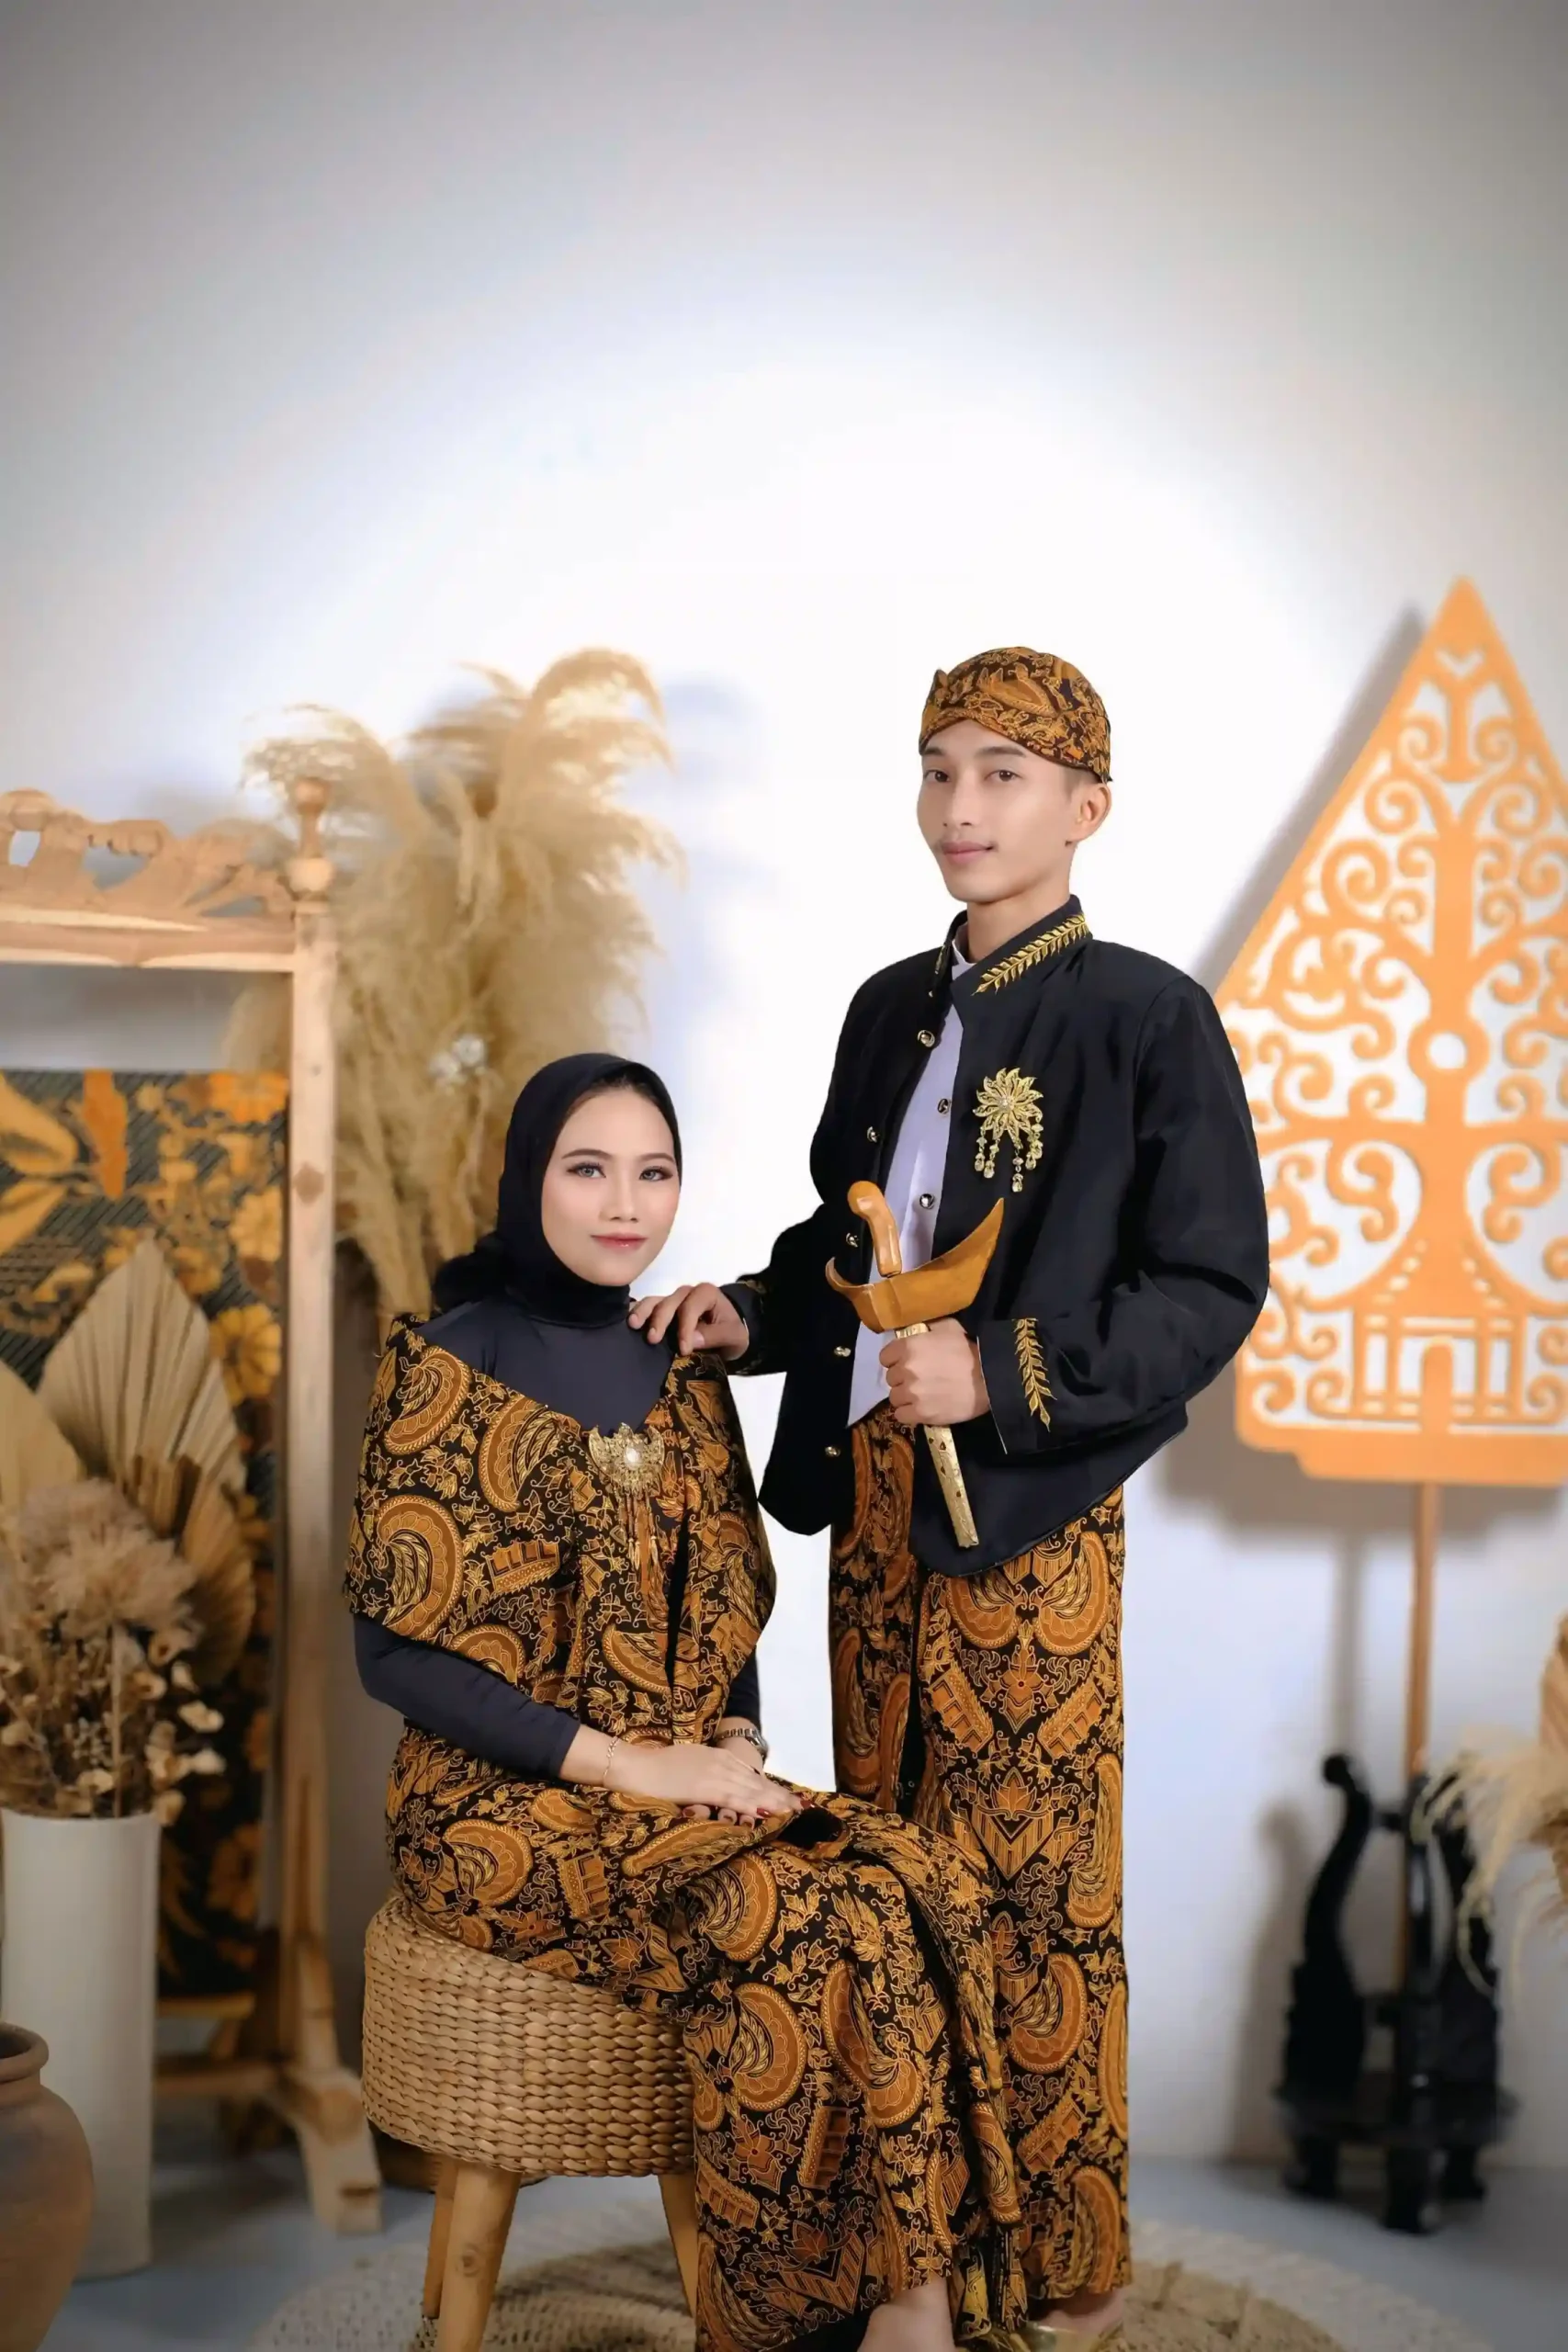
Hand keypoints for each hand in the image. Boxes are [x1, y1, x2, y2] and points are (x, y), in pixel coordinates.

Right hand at [611, 1742, 800, 1821]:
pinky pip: (734, 1798)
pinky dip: (752, 1805)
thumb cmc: (656, 1769)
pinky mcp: (705, 1788)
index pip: (751, 1776)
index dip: (772, 1788)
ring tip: (794, 1811)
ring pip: (751, 1790)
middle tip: (803, 1807)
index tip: (790, 1798)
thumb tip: (721, 1789)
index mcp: (718, 1758)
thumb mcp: (689, 1766)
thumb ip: (708, 1775)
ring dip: (774, 1802)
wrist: (635, 1766)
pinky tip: (767, 1812)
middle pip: (757, 1783)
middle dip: (780, 1796)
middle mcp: (721, 1763)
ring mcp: (714, 1774)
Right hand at [629, 1282, 748, 1358]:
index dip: (685, 1328)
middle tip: (652, 1339)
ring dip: (643, 1313)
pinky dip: (636, 1313)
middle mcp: (686, 1293)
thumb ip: (716, 1335)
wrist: (728, 1334)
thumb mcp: (735, 1336)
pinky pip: (646, 1307)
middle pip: (669, 1302)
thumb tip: (692, 1340)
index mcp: (706, 1294)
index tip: (684, 1350)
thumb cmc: (732, 1332)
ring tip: (633, 1325)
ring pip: (654, 1301)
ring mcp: (672, 1300)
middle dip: (660, 1319)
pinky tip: (625, 1323)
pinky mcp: (661, 1309)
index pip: (690, 1308)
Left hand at [881, 1320, 989, 1425]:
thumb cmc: (969, 1349)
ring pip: (895, 1398)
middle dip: (902, 1378)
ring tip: (921, 1396)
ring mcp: (912, 1393)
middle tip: (918, 1379)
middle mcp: (905, 1370)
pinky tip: (920, 1409)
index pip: (885, 1357)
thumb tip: (918, 1329)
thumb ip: (928, 1327)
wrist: (990, 1377)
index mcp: (908, 1347)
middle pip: (891, 1378)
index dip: (895, 1360)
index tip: (905, 1363)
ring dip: (905, 1397)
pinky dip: (908, 1413)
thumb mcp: (949, 1327)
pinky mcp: (920, 1414)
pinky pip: (901, 1415)